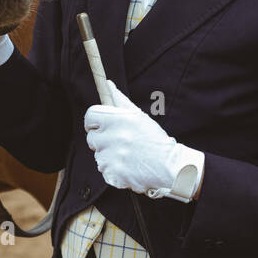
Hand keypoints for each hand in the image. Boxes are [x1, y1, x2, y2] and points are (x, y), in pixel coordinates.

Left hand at [84, 79, 203, 200]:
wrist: (168, 165)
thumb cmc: (153, 138)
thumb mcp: (138, 116)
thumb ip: (120, 100)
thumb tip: (108, 84)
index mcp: (117, 119)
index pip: (90, 116)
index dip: (93, 122)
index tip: (98, 126)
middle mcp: (112, 137)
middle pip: (91, 138)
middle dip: (102, 141)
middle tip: (120, 143)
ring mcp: (111, 157)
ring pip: (98, 156)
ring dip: (109, 157)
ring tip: (128, 156)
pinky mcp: (112, 173)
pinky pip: (104, 171)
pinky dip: (113, 171)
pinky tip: (128, 167)